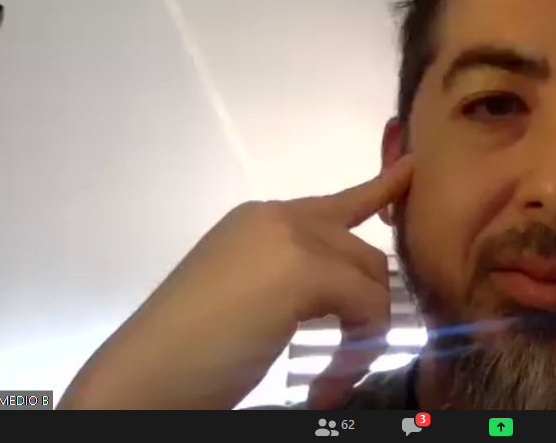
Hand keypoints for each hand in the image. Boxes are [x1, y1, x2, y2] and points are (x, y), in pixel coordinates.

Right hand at [59, 156, 414, 409]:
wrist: (141, 377)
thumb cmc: (183, 355)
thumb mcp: (248, 302)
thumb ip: (293, 281)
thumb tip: (353, 295)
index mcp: (257, 221)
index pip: (338, 203)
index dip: (381, 190)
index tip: (414, 170)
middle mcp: (274, 217)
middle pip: (363, 253)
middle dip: (371, 310)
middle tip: (348, 366)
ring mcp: (287, 237)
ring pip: (371, 280)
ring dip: (363, 338)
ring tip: (328, 382)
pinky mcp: (301, 269)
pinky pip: (366, 307)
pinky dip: (356, 354)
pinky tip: (323, 386)